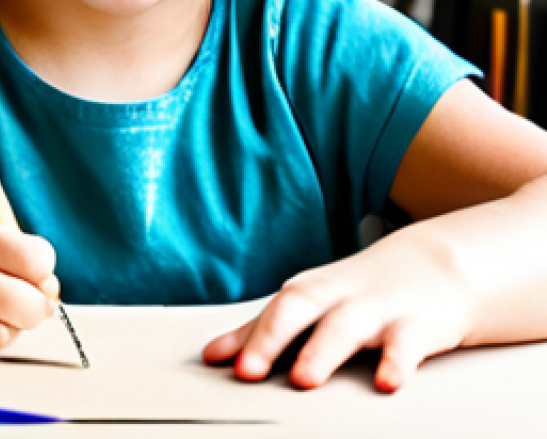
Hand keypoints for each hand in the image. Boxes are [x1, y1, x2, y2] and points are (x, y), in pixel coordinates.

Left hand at [202, 226, 473, 391]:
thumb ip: (264, 329)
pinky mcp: (419, 327)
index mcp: (311, 292)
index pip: (271, 310)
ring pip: (347, 326)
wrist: (437, 267)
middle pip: (299, 307)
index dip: (244, 336)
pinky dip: (397, 362)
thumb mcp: (313, 304)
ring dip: (323, 351)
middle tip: (247, 372)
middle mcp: (339, 297)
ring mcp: (378, 309)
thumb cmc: (363, 292)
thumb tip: (212, 355)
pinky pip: (408, 344)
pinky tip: (387, 383)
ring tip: (303, 380)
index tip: (215, 361)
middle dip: (271, 337)